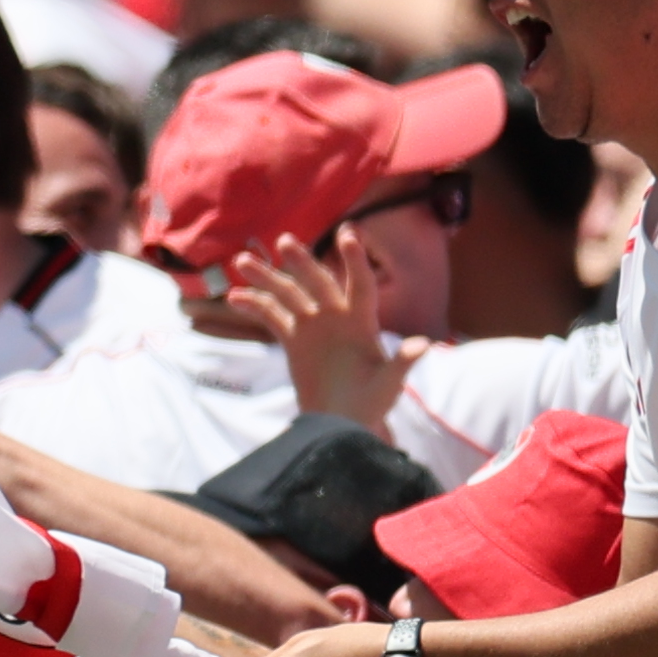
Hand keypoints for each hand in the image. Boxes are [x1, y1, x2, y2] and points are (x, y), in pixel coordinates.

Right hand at [206, 230, 401, 426]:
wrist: (345, 421)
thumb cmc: (373, 403)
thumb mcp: (389, 384)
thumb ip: (403, 362)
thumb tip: (424, 345)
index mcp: (362, 322)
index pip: (361, 284)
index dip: (354, 261)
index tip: (347, 234)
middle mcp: (337, 316)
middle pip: (318, 282)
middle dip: (302, 262)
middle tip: (285, 242)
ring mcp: (313, 325)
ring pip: (289, 293)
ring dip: (267, 277)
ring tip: (242, 262)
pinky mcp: (294, 339)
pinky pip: (273, 317)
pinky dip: (255, 307)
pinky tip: (234, 299)